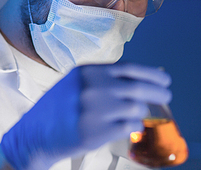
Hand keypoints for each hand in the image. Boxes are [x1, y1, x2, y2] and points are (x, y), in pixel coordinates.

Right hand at [0, 62, 171, 169]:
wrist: (34, 133)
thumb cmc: (58, 108)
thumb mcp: (76, 83)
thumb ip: (103, 79)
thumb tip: (141, 77)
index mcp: (87, 71)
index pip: (129, 68)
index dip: (151, 73)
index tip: (165, 79)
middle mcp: (92, 87)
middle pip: (137, 86)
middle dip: (158, 91)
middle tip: (167, 95)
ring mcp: (93, 109)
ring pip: (136, 107)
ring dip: (142, 112)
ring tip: (138, 114)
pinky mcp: (95, 131)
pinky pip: (129, 126)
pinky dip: (134, 126)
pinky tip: (130, 127)